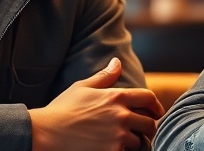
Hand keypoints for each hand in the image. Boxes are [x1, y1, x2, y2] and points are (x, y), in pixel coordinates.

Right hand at [29, 58, 164, 150]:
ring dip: (135, 143)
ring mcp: (117, 136)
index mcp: (115, 97)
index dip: (156, 106)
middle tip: (140, 132)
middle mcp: (121, 116)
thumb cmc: (63, 109)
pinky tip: (115, 149)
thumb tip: (117, 61)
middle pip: (149, 123)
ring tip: (124, 142)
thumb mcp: (82, 87)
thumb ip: (104, 76)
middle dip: (147, 127)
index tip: (156, 112)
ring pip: (140, 142)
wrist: (47, 133)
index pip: (148, 98)